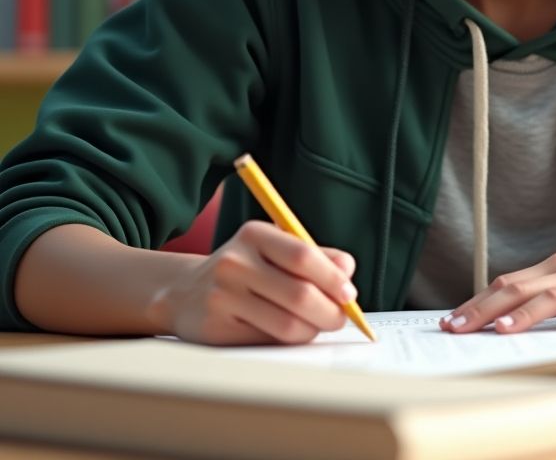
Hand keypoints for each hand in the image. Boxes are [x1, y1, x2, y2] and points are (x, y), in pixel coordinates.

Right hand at [149, 220, 357, 344]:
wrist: (185, 292)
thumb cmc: (245, 269)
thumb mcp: (275, 249)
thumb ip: (316, 256)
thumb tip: (347, 271)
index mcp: (254, 235)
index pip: (302, 256)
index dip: (332, 278)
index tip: (349, 294)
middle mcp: (235, 262)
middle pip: (299, 294)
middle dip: (330, 311)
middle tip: (340, 319)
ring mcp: (222, 297)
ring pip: (287, 324)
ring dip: (312, 330)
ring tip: (316, 325)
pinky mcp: (216, 330)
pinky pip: (267, 342)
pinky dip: (289, 341)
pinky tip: (290, 333)